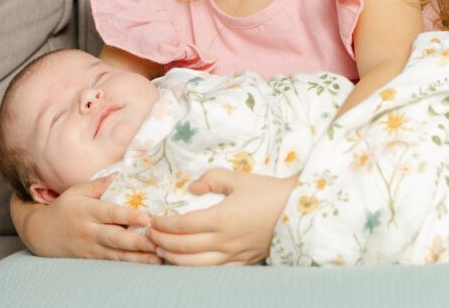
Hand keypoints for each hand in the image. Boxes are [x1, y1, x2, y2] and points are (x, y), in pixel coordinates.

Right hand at [12, 175, 161, 262]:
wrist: (41, 233)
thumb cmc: (63, 208)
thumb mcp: (77, 191)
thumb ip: (99, 184)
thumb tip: (120, 172)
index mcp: (87, 211)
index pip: (110, 213)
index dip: (128, 216)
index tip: (146, 217)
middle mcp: (90, 231)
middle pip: (115, 238)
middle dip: (137, 241)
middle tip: (157, 241)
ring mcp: (91, 248)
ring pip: (117, 254)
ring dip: (138, 257)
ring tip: (158, 258)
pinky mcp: (93, 259)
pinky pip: (113, 262)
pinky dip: (129, 263)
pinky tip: (145, 263)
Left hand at [146, 170, 297, 264]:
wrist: (299, 211)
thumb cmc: (269, 192)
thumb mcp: (239, 178)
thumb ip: (212, 179)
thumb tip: (191, 187)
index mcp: (222, 218)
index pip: (183, 225)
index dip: (164, 224)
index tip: (153, 219)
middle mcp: (224, 240)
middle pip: (184, 247)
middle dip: (162, 241)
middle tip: (149, 235)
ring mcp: (233, 255)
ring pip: (195, 265)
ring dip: (173, 259)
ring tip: (161, 250)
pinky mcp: (242, 262)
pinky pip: (213, 271)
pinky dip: (194, 268)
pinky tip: (186, 263)